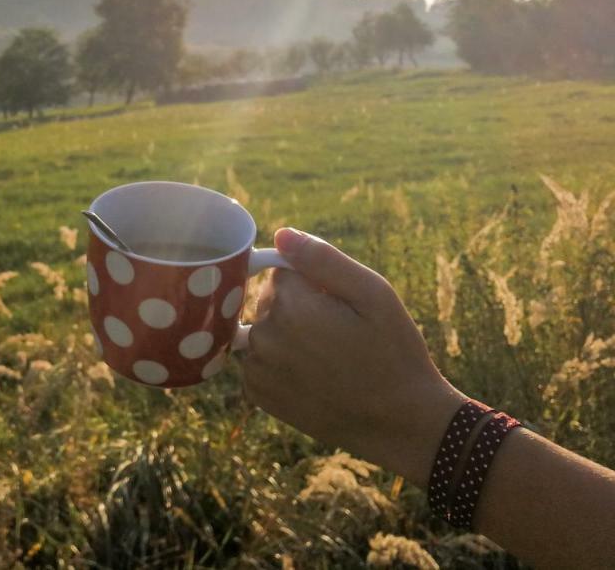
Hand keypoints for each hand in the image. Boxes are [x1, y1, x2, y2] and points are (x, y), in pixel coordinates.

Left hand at [243, 228, 463, 484]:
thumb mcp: (374, 294)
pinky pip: (257, 361)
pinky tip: (310, 376)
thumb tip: (281, 234)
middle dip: (297, 308)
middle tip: (338, 335)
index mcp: (290, 305)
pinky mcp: (257, 394)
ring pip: (262, 330)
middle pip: (268, 300)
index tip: (338, 307)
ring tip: (326, 358)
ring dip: (285, 335)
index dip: (313, 285)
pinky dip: (278, 363)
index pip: (282, 272)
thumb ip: (323, 259)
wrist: (400, 423)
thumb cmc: (394, 353)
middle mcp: (264, 336)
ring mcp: (257, 369)